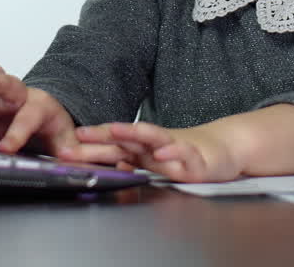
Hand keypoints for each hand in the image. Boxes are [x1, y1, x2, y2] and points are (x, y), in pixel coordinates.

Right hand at [0, 59, 125, 163]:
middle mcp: (22, 97)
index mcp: (42, 109)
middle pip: (10, 87)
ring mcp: (5, 94)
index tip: (5, 149)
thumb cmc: (54, 126)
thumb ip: (68, 151)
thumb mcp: (67, 141)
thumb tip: (70, 162)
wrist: (47, 112)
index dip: (17, 135)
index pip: (28, 120)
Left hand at [73, 121, 243, 182]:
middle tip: (80, 135)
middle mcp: (157, 145)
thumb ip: (135, 162)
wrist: (226, 149)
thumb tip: (111, 164)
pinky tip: (161, 153)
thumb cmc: (188, 154)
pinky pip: (183, 154)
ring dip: (133, 133)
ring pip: (152, 139)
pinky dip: (172, 152)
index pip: (115, 143)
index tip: (67, 144)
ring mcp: (176, 149)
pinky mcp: (196, 160)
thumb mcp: (157, 161)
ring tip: (115, 130)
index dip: (92, 143)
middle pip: (127, 137)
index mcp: (146, 148)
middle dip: (103, 136)